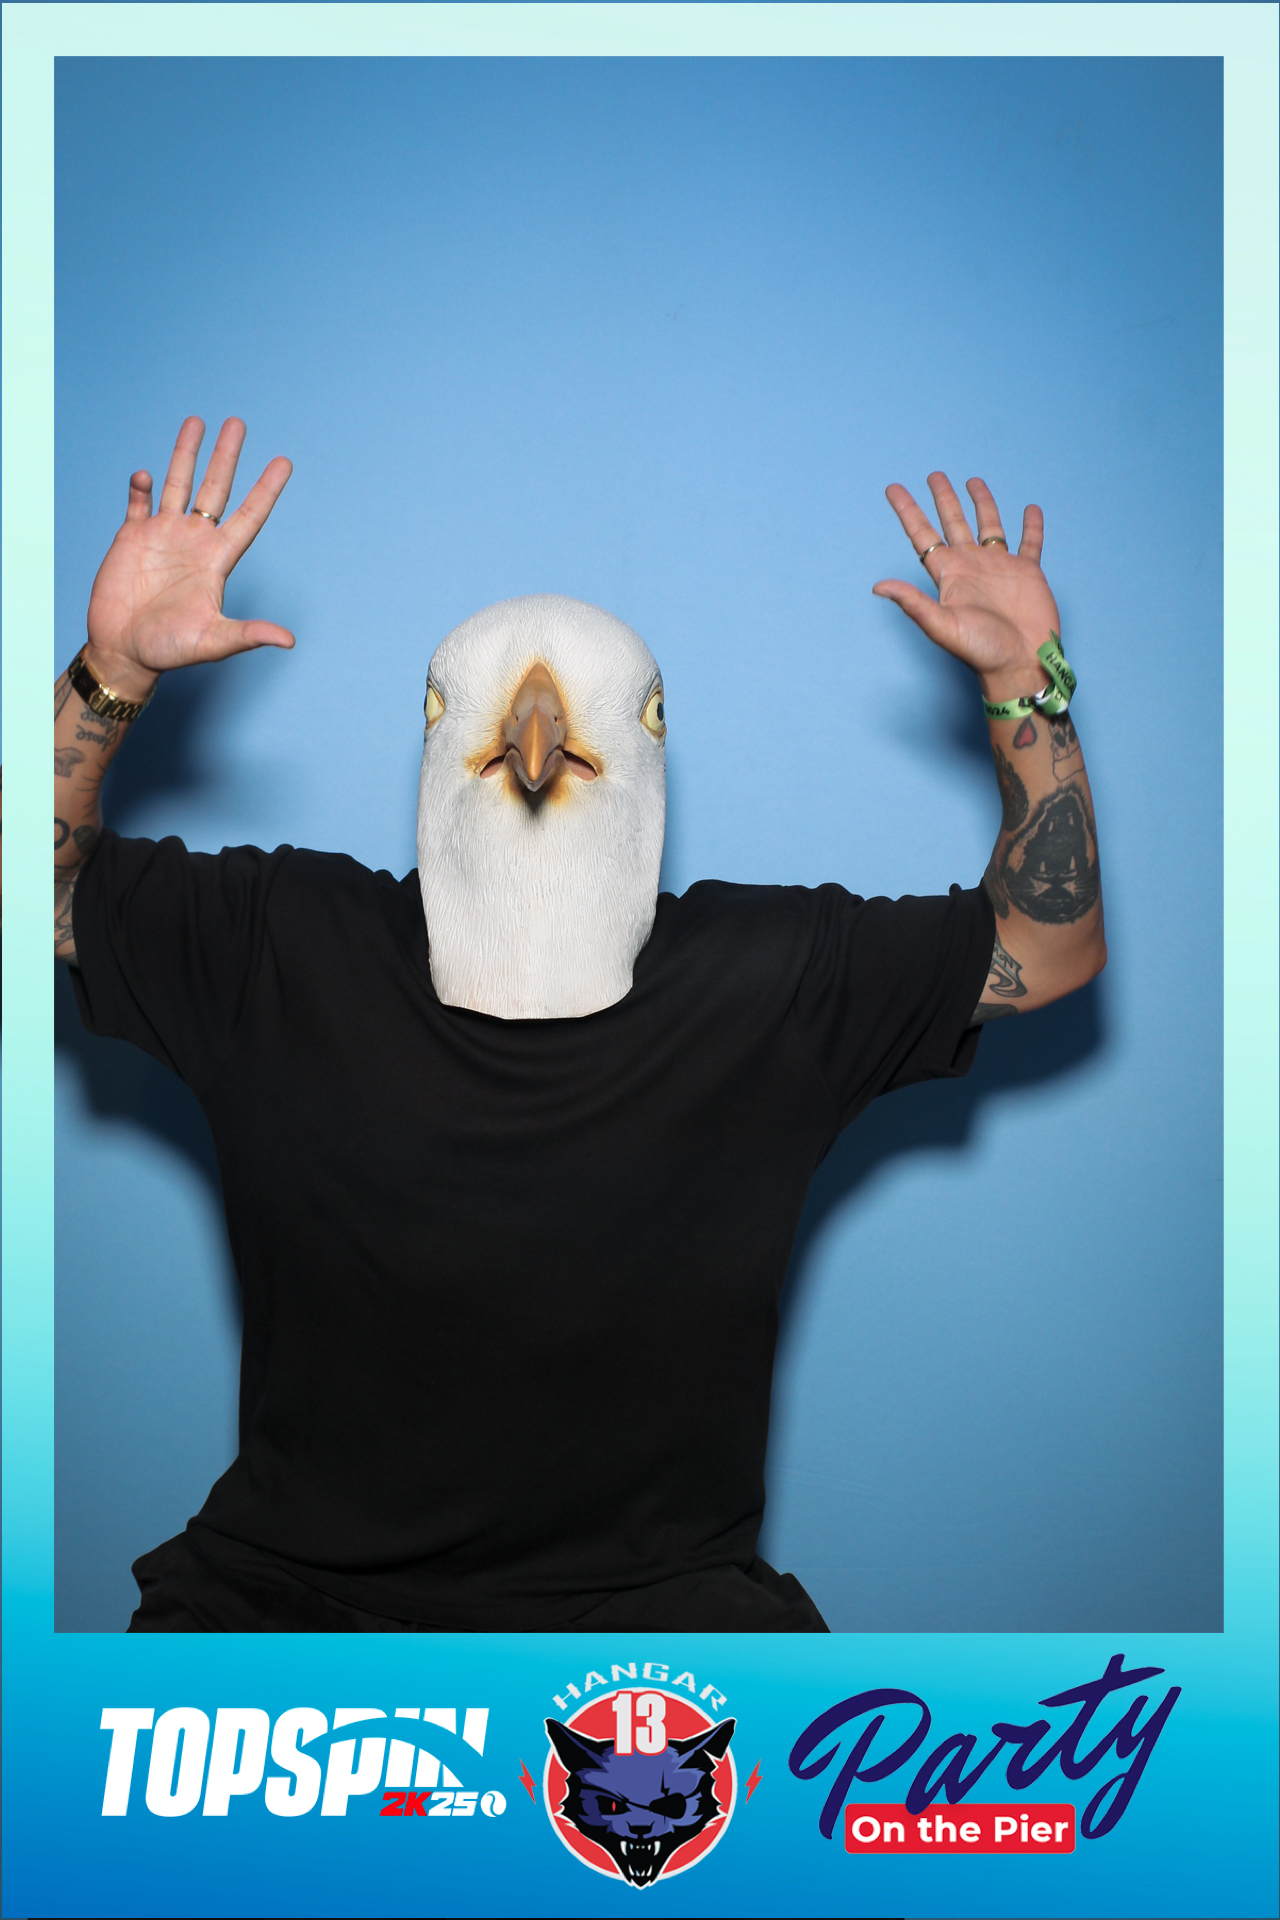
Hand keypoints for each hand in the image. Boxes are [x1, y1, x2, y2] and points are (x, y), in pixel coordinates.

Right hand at [84, 416, 293, 698]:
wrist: (124, 651)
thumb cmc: (169, 650)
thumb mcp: (212, 642)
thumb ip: (247, 635)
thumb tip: (288, 640)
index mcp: (217, 560)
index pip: (248, 516)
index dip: (266, 489)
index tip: (284, 461)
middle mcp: (194, 541)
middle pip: (214, 489)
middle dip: (226, 456)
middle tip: (237, 422)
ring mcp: (162, 536)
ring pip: (178, 484)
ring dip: (186, 454)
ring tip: (196, 422)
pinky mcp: (132, 538)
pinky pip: (139, 503)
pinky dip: (141, 486)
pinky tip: (146, 474)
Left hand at [872, 473, 1060, 701]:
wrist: (1022, 663)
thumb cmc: (982, 651)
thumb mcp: (942, 626)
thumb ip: (913, 603)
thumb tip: (878, 586)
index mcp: (949, 575)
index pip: (923, 535)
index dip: (907, 511)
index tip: (893, 489)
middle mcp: (972, 566)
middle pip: (953, 523)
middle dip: (944, 499)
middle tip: (934, 475)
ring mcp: (1000, 568)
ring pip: (989, 526)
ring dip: (982, 504)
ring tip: (973, 481)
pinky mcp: (1028, 573)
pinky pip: (1030, 542)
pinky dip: (1031, 526)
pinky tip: (1030, 509)